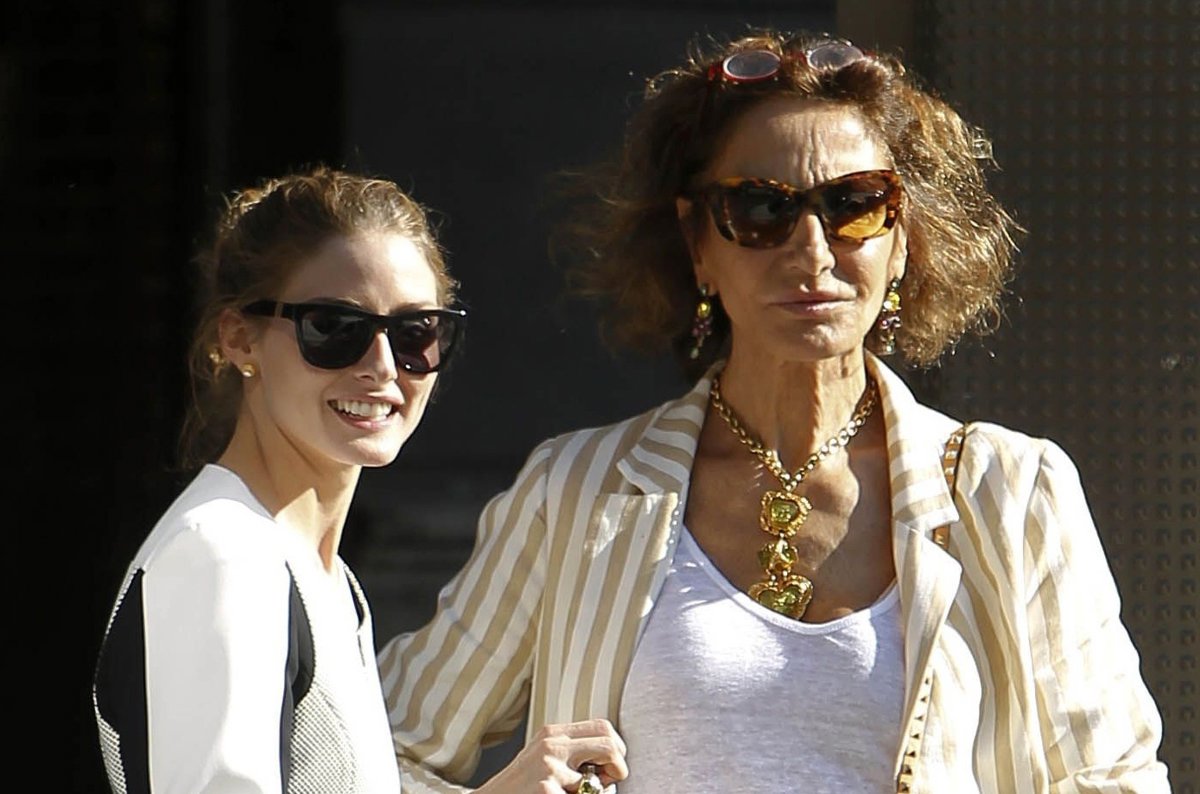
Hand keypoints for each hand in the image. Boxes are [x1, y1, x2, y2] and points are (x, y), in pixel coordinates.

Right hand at [475, 719, 627, 793]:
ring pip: (596, 782)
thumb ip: (571, 753)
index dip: (617, 749)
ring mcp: (548, 769)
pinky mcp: (547, 791)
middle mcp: (551, 746)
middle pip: (609, 745)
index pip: (603, 727)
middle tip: (605, 783)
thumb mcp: (544, 759)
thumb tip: (609, 766)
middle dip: (618, 768)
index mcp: (553, 734)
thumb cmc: (519, 787)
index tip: (610, 768)